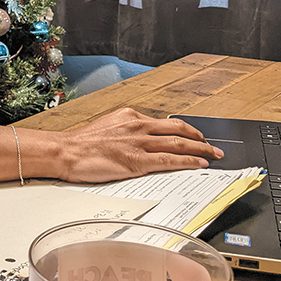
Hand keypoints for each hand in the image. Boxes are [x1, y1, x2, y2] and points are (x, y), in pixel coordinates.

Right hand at [58, 108, 223, 182]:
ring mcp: (139, 143)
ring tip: (214, 155)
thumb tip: (139, 142)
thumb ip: (126, 132)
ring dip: (200, 149)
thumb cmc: (80, 144)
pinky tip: (199, 164)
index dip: (184, 130)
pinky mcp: (137, 161)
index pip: (164, 123)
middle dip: (199, 138)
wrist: (65, 151)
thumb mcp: (107, 129)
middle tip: (214, 145)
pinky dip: (188, 162)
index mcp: (130, 116)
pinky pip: (170, 161)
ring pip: (178, 144)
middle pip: (177, 130)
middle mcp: (137, 126)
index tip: (194, 135)